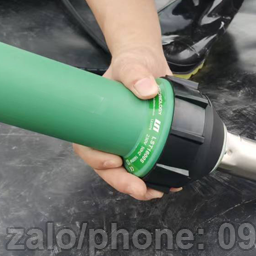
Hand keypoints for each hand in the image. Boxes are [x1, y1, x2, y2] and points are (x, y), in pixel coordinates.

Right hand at [73, 45, 177, 200]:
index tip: (114, 162)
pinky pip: (144, 166)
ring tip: (157, 191)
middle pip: (107, 168)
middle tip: (141, 189)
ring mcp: (125, 143)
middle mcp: (107, 136)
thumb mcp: (131, 64)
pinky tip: (168, 184)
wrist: (148, 64)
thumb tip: (147, 88)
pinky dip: (155, 177)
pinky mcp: (143, 145)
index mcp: (94, 121)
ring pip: (126, 172)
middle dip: (123, 182)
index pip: (87, 147)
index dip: (97, 160)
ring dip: (140, 186)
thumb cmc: (131, 64)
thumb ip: (136, 73)